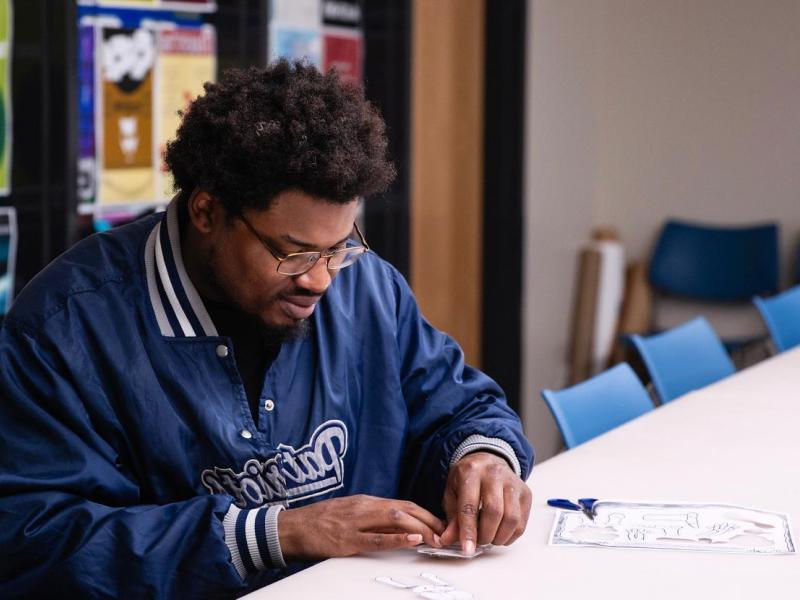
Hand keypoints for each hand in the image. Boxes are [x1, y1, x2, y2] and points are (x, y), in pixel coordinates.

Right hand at [278, 494, 444, 559]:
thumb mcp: (350, 513)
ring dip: (420, 528)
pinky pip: (376, 538)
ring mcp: (356, 522)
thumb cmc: (321, 521)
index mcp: (366, 502)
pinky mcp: (347, 539)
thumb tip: (399, 527)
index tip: (441, 525)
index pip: (403, 504)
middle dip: (429, 520)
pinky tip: (413, 539)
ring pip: (395, 519)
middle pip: (405, 509)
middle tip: (447, 533)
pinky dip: (397, 538)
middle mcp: (364, 507)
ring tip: (437, 538)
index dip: (425, 514)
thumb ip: (372, 517)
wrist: (292, 527)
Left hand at [439, 451, 531, 553]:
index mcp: (471, 472)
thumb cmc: (467, 479)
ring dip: (499, 536)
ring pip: (511, 518)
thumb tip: (448, 540)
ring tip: (489, 537)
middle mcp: (494, 474)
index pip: (470, 505)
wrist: (488, 460)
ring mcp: (513, 482)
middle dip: (485, 535)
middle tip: (478, 541)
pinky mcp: (525, 493)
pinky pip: (521, 522)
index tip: (467, 550)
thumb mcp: (452, 493)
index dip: (468, 531)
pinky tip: (500, 533)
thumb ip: (452, 518)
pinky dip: (510, 535)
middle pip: (494, 512)